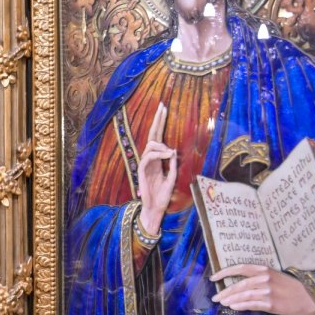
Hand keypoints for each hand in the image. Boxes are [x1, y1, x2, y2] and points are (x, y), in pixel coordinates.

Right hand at [137, 102, 177, 235]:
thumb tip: (173, 150)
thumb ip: (172, 165)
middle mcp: (150, 159)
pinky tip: (167, 154)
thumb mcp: (172, 178)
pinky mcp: (141, 170)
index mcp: (158, 159)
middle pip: (152, 135)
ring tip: (169, 152)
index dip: (160, 123)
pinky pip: (148, 157)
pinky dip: (158, 154)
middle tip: (162, 106)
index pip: (158, 137)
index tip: (163, 108)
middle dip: (157, 121)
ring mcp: (145, 164)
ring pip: (150, 146)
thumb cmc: (163, 195)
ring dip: (161, 146)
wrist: (155, 208)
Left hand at [210, 265, 314, 314]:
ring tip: (222, 302)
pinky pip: (251, 304)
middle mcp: (265, 279)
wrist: (312, 297)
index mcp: (265, 270)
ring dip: (230, 299)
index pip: (240, 268)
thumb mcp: (276, 277)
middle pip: (239, 284)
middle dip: (225, 291)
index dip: (225, 272)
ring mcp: (268, 292)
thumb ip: (259, 278)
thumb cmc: (293, 287)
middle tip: (215, 297)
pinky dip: (240, 305)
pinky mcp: (271, 304)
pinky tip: (234, 307)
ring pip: (243, 295)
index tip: (214, 277)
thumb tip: (240, 285)